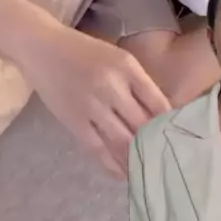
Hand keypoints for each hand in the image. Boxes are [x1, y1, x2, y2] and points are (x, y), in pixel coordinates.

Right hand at [21, 18, 170, 177]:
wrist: (43, 48)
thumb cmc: (84, 51)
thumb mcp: (117, 57)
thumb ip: (137, 82)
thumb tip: (160, 115)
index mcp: (126, 66)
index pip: (157, 101)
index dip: (169, 123)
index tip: (177, 136)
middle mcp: (112, 86)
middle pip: (142, 124)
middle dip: (155, 143)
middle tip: (166, 158)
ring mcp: (92, 106)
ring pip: (122, 141)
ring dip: (136, 158)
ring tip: (148, 169)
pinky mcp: (74, 122)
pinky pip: (98, 149)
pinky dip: (112, 164)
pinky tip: (123, 172)